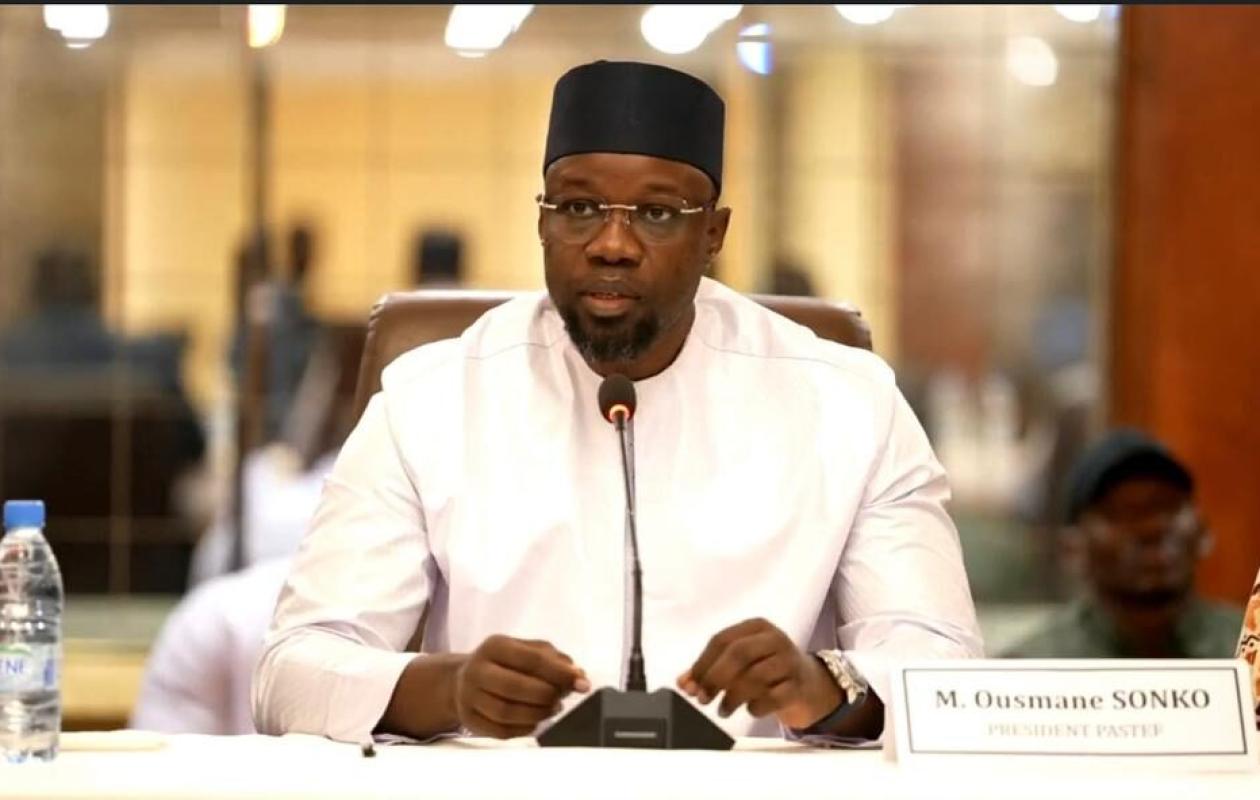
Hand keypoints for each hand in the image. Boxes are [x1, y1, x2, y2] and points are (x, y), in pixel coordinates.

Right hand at [453, 635, 590, 738]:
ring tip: (551, 710)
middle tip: (560, 700)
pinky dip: (524, 729)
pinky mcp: (469, 720)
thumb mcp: (526, 650)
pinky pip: (500, 731)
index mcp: (495, 645)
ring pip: (506, 712)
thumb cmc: (504, 663)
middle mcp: (477, 669)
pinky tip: (534, 721)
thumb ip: (555, 660)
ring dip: (536, 714)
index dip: (560, 673)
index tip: (582, 683)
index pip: (532, 659)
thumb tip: (579, 676)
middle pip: (515, 687)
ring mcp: (469, 696)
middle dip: (545, 696)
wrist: (462, 680)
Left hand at [677, 618, 840, 729]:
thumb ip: (712, 669)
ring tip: (723, 710)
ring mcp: (790, 661)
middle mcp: (775, 639)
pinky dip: (756, 707)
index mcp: (757, 627)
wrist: (811, 686)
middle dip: (715, 678)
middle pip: (738, 653)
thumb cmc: (769, 671)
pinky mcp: (800, 686)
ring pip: (755, 676)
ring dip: (733, 697)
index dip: (702, 664)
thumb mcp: (742, 663)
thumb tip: (683, 683)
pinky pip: (773, 697)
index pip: (722, 640)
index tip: (688, 686)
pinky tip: (751, 710)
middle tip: (702, 699)